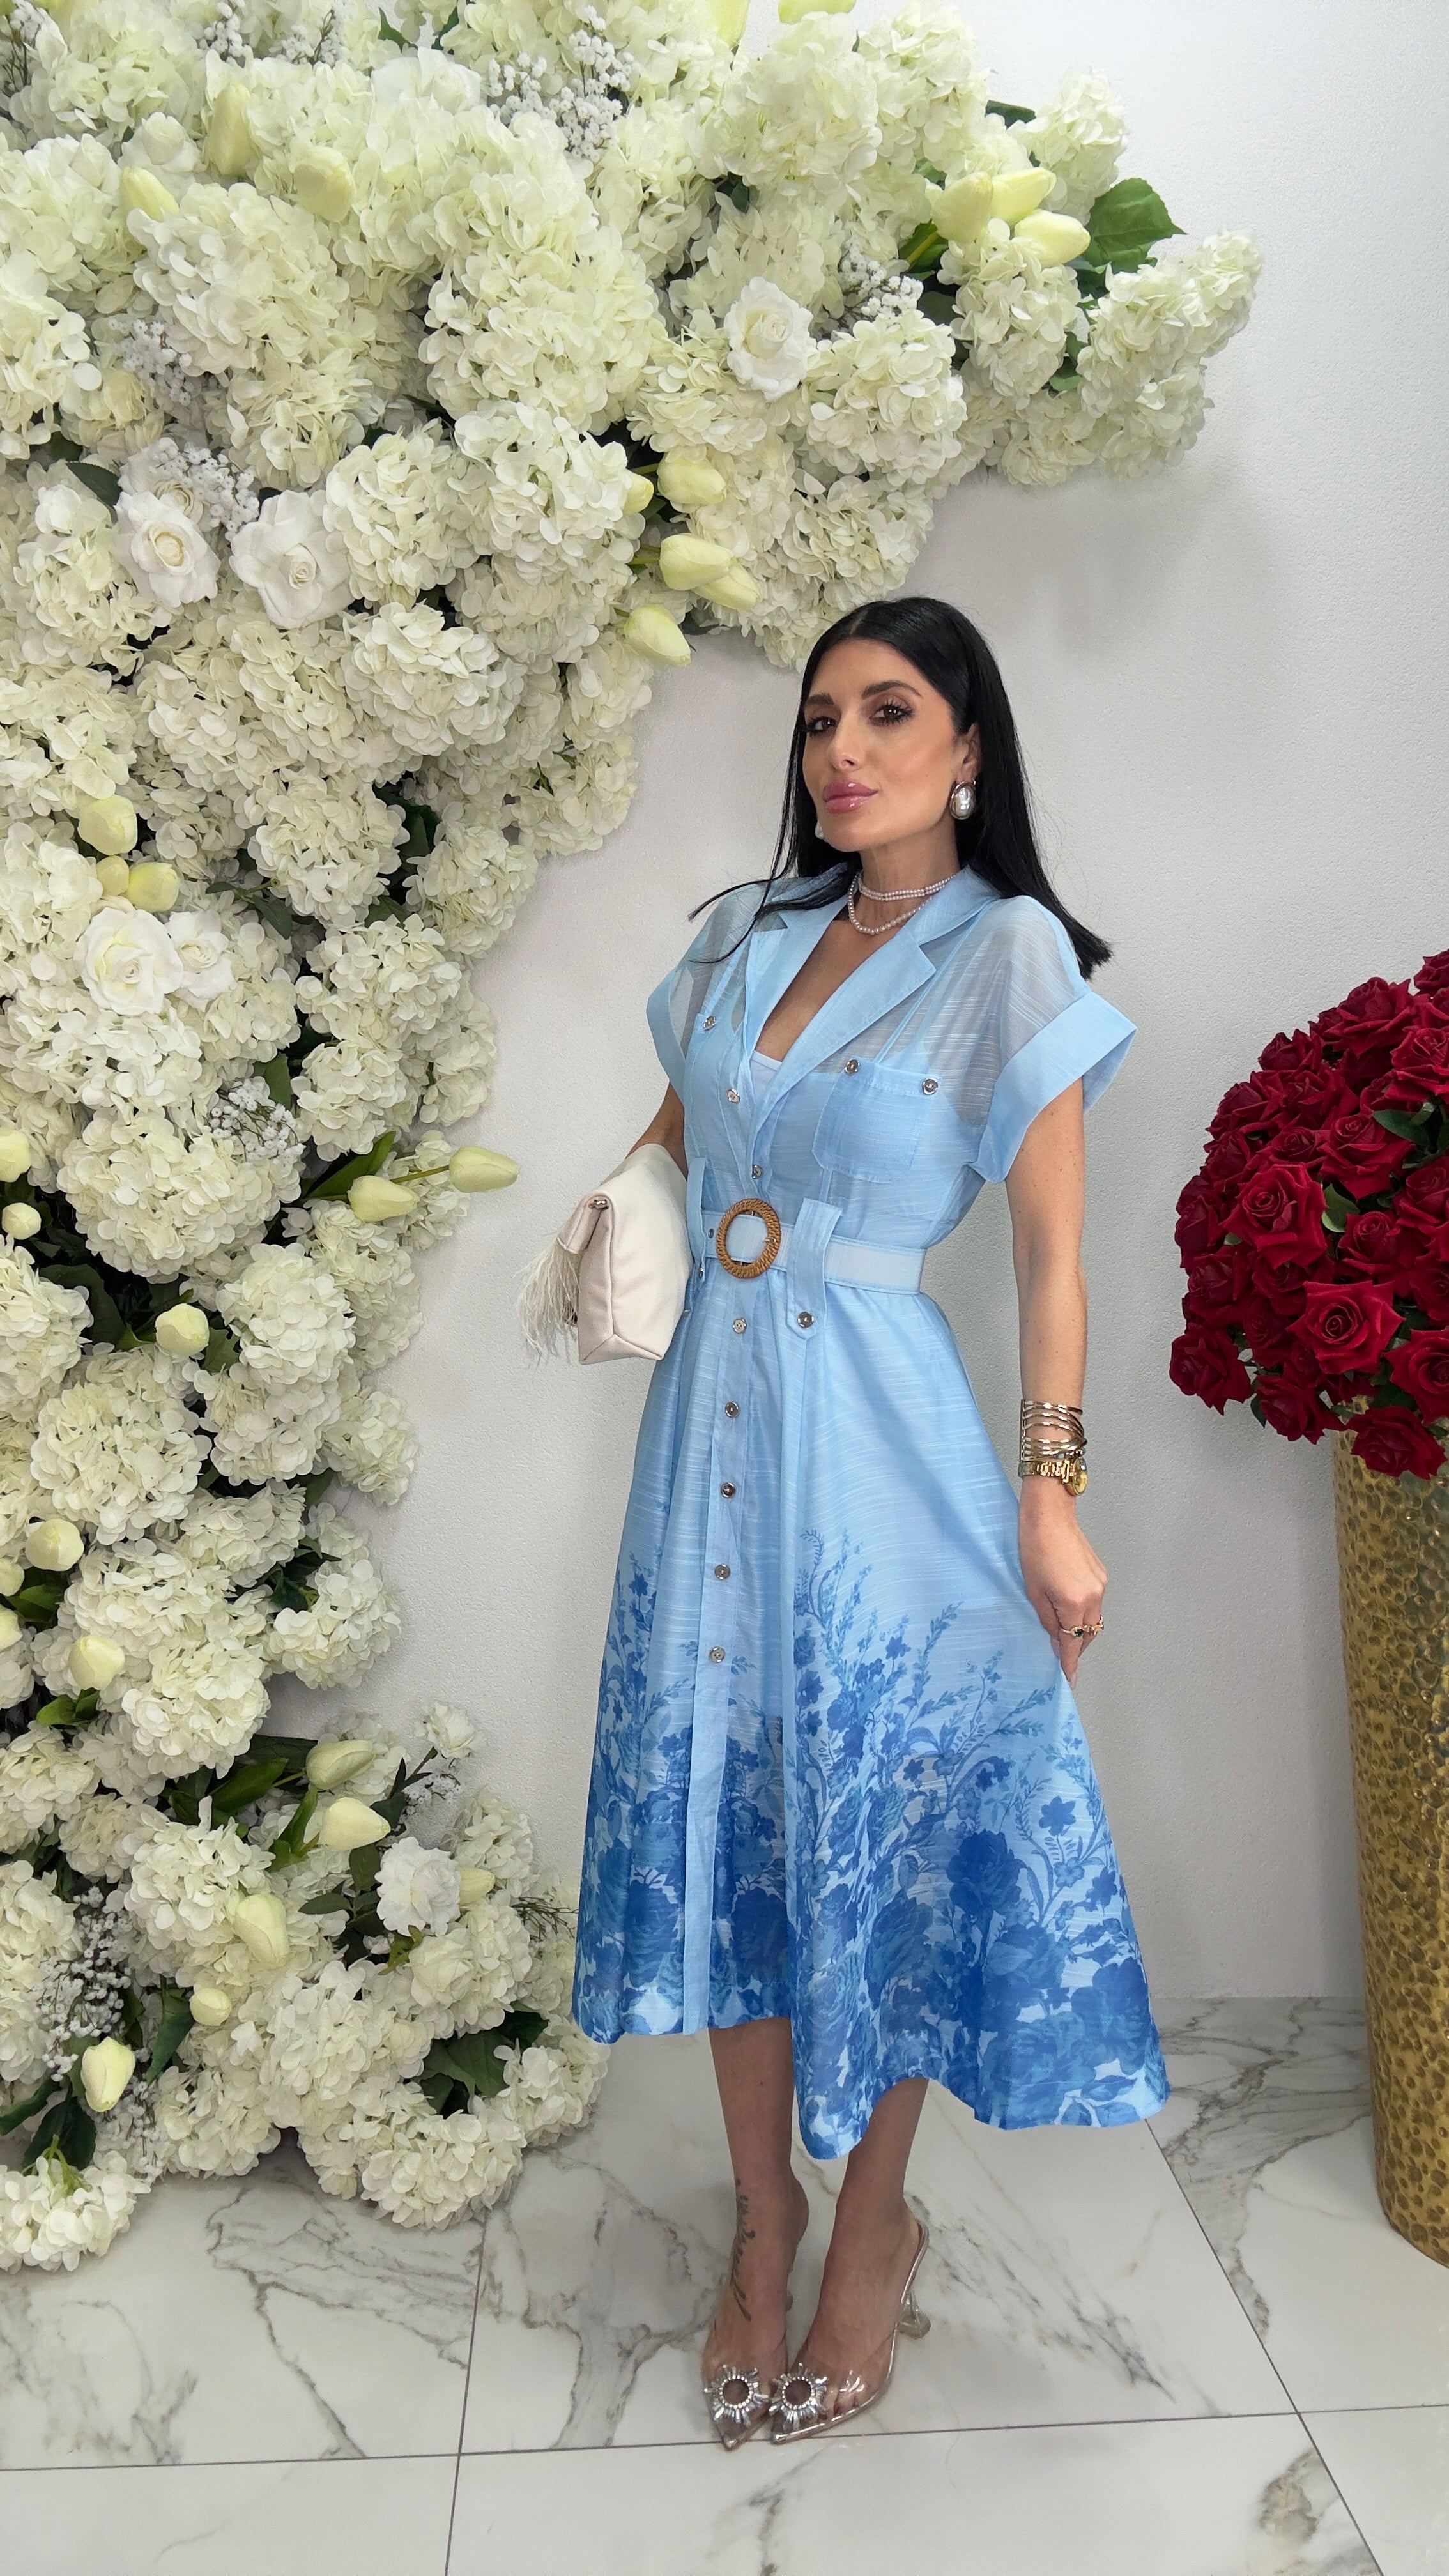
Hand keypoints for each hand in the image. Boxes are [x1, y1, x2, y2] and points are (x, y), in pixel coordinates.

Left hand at [1017, 1478, 1106, 1684]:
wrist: (1049, 1515)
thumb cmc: (1032, 1550)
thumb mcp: (1033, 1591)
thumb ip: (1047, 1620)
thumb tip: (1056, 1641)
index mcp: (1073, 1603)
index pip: (1073, 1643)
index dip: (1070, 1663)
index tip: (1068, 1679)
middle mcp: (1093, 1596)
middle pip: (1087, 1635)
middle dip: (1075, 1647)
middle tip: (1059, 1655)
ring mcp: (1100, 1585)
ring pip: (1094, 1621)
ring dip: (1080, 1631)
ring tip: (1062, 1633)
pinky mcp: (1101, 1575)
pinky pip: (1095, 1605)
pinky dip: (1084, 1614)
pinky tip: (1069, 1611)